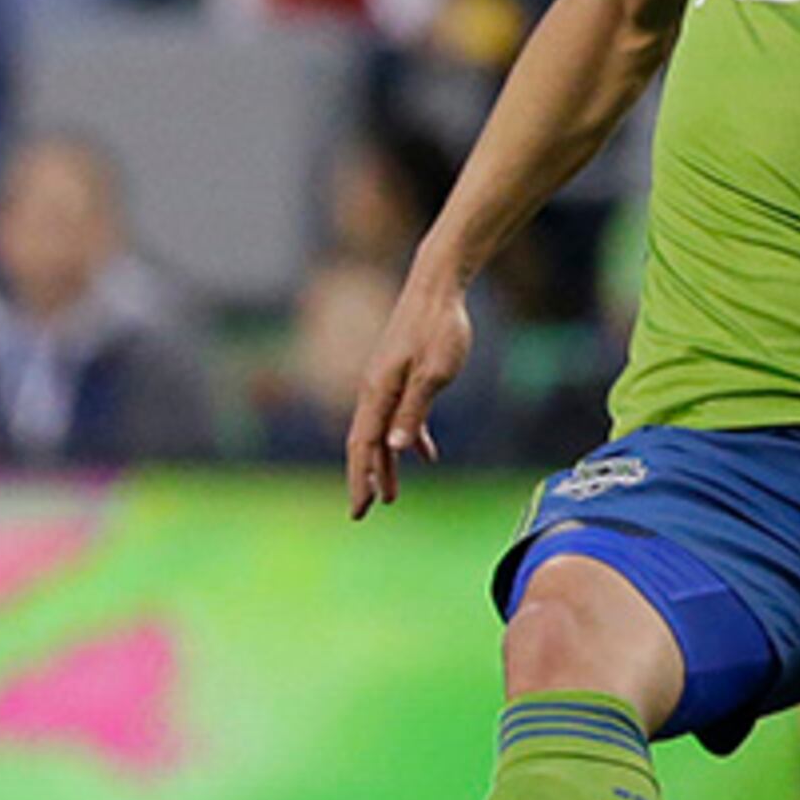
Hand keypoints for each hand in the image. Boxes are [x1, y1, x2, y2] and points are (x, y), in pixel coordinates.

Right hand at [345, 274, 472, 519]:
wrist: (436, 287)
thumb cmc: (439, 328)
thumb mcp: (434, 374)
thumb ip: (414, 411)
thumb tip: (393, 449)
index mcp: (378, 391)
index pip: (363, 446)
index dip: (360, 479)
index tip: (359, 510)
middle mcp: (373, 389)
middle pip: (363, 443)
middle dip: (363, 478)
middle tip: (362, 512)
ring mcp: (384, 381)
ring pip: (380, 431)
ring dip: (385, 464)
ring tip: (391, 495)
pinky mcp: (399, 374)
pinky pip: (397, 415)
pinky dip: (407, 438)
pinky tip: (426, 456)